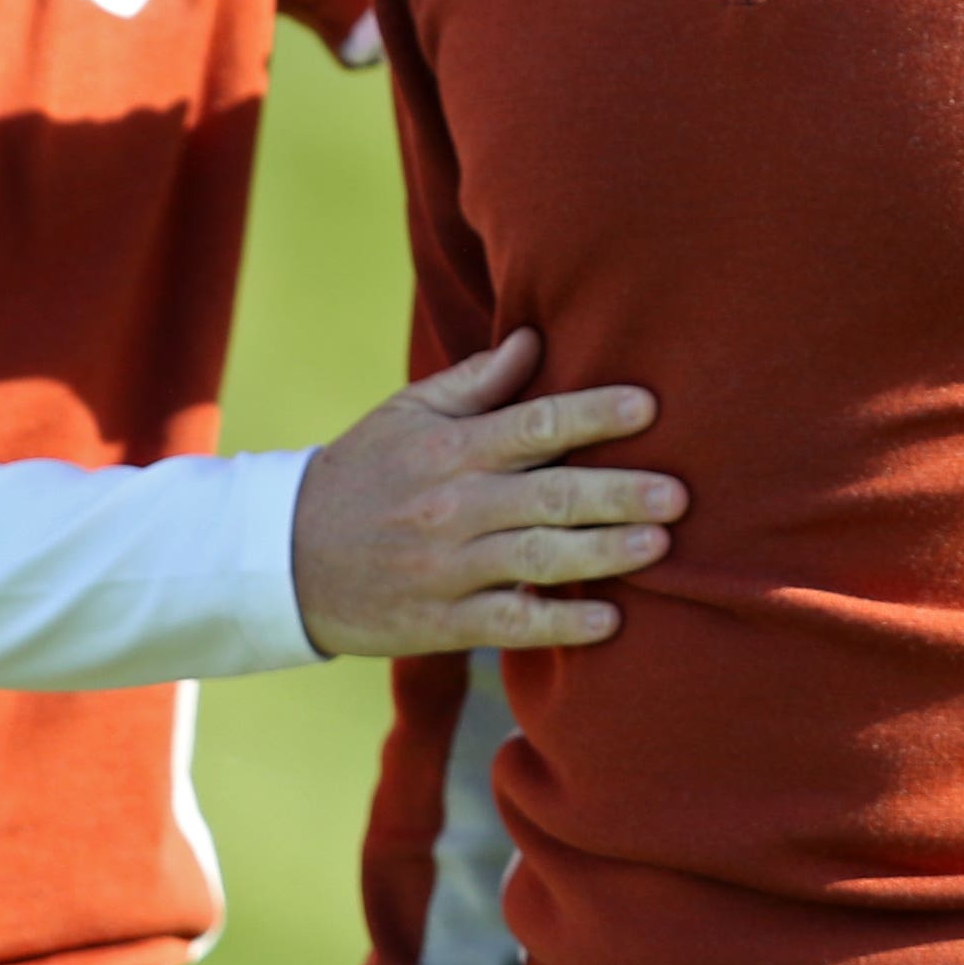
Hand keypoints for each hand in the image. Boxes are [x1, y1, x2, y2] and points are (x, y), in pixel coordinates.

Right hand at [292, 330, 681, 658]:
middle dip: (619, 492)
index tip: (648, 405)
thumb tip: (536, 339)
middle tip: (679, 492)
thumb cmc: (360, 474)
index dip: (594, 413)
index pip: (534, 424)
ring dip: (604, 553)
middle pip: (550, 494)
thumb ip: (476, 381)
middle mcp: (454, 505)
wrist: (285, 557)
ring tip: (659, 545)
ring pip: (539, 557)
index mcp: (450, 447)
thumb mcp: (405, 413)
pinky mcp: (443, 620)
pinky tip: (609, 623)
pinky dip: (561, 624)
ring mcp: (449, 567)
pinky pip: (511, 622)